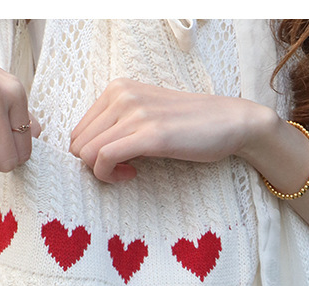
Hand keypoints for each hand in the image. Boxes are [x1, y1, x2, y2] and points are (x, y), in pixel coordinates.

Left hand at [69, 78, 274, 182]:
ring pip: (88, 152)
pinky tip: (130, 175)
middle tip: (120, 171)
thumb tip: (85, 152)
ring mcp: (135, 113)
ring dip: (102, 173)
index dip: (89, 154)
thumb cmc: (188, 124)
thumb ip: (116, 124)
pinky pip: (104, 159)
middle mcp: (122, 95)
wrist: (230, 121)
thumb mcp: (145, 114)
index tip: (112, 162)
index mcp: (118, 88)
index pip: (78, 130)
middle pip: (79, 143)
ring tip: (126, 173)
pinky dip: (109, 175)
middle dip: (93, 165)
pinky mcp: (149, 135)